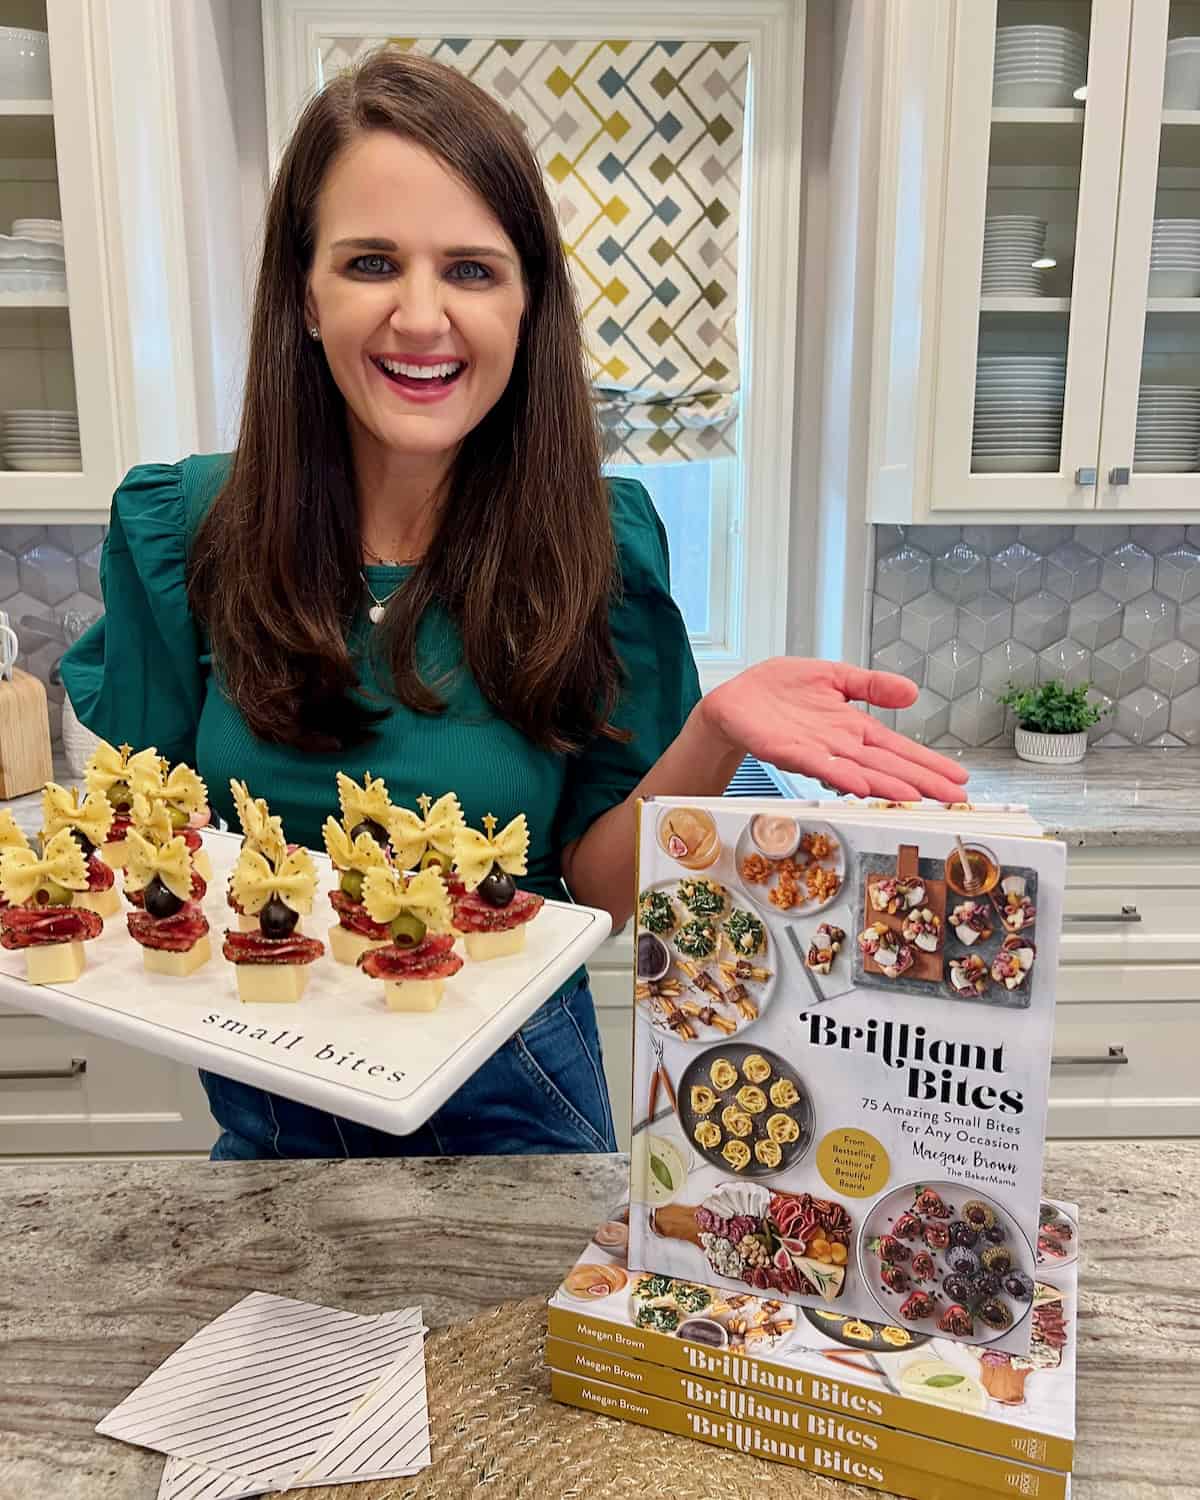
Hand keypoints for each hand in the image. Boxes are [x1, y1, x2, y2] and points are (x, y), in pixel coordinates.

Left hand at [700, 657, 967, 802]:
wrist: (735, 699)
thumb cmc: (780, 690)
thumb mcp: (834, 676)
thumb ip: (871, 685)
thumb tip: (913, 691)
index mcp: (853, 727)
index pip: (898, 747)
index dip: (928, 763)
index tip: (958, 779)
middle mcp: (840, 745)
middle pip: (888, 766)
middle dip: (922, 782)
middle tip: (955, 800)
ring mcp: (817, 751)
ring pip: (861, 772)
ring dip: (888, 786)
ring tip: (918, 798)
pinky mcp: (790, 752)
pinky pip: (820, 766)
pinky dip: (842, 776)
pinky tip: (863, 786)